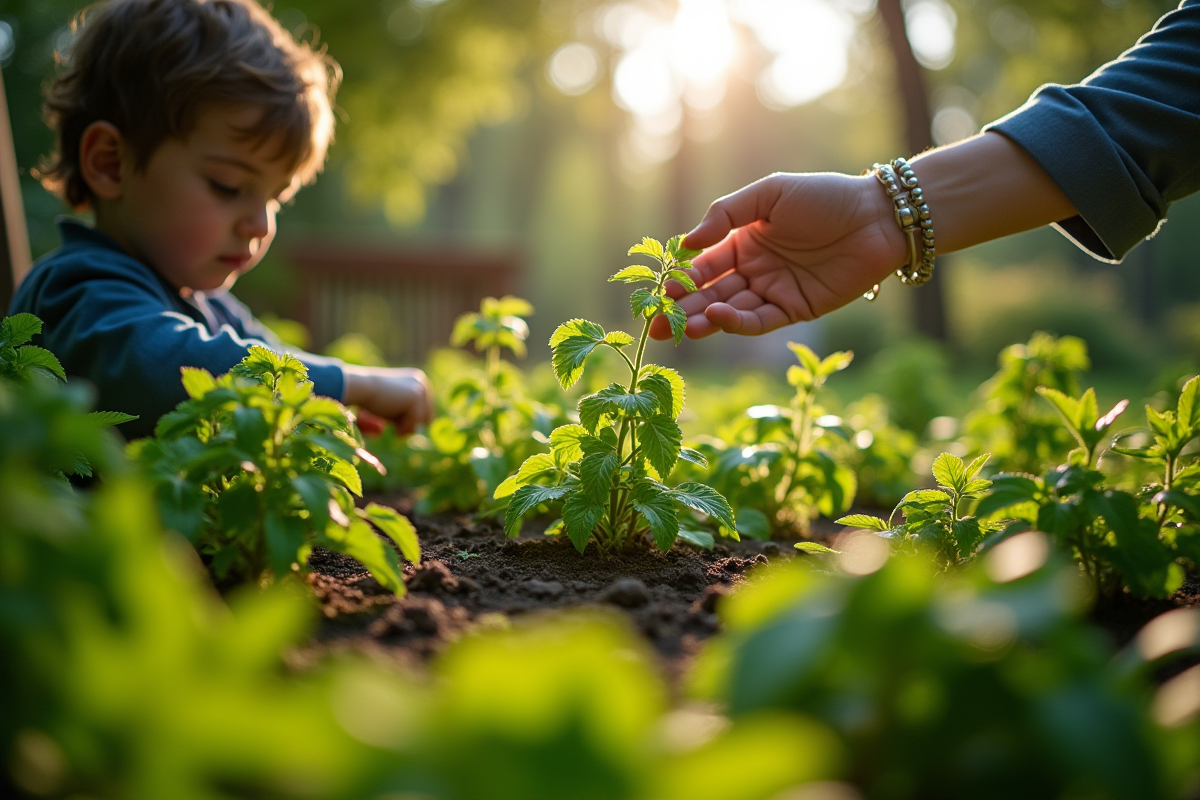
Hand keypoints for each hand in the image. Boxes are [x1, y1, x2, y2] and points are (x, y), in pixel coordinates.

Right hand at [342, 365, 433, 435]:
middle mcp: (422, 382)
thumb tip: (427, 422)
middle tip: (390, 420)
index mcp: (418, 381)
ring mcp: (421, 389)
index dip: (409, 419)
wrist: (360, 387)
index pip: (425, 411)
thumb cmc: (371, 397)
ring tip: (388, 414)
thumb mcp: (394, 404)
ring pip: (422, 422)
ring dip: (404, 425)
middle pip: (427, 417)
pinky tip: (387, 417)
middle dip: (409, 423)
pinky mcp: (416, 396)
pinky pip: (414, 424)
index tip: (392, 413)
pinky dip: (401, 427)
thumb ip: (409, 410)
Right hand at [650, 172, 906, 339]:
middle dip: (683, 310)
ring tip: (681, 328)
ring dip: (704, 321)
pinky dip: (736, 322)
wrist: (877, 217)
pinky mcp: (795, 310)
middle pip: (711, 293)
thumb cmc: (824, 197)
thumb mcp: (770, 193)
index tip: (660, 289)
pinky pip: (759, 321)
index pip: (704, 264)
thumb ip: (726, 214)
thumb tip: (687, 243)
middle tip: (656, 325)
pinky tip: (717, 317)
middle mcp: (755, 269)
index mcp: (744, 241)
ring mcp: (773, 291)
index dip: (682, 277)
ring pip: (730, 311)